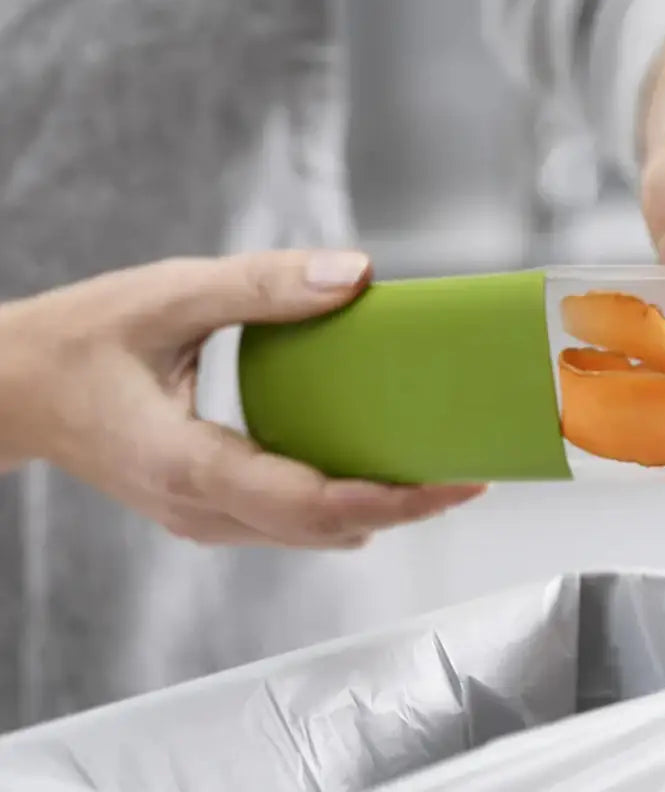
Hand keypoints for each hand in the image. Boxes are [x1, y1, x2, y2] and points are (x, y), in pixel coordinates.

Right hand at [0, 250, 484, 545]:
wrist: (15, 389)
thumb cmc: (81, 341)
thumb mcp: (169, 294)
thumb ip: (264, 286)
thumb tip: (356, 276)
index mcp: (184, 463)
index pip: (306, 504)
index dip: (390, 499)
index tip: (452, 481)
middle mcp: (198, 509)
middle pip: (325, 529)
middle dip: (403, 506)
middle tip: (470, 469)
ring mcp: (203, 519)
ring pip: (311, 535)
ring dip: (378, 507)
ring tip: (435, 465)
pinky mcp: (209, 509)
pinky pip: (291, 521)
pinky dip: (342, 500)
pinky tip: (374, 461)